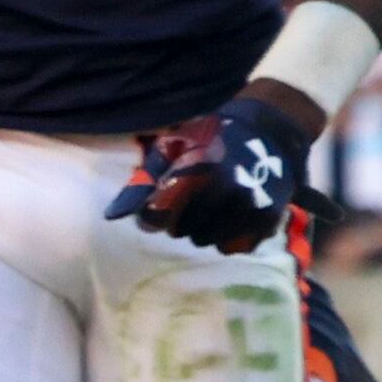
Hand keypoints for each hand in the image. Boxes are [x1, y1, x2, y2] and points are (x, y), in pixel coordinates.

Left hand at [107, 89, 308, 254]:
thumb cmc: (210, 141)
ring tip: (211, 209)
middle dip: (181, 221)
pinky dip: (229, 238)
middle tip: (192, 203)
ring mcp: (249, 205)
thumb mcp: (173, 149)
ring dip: (204, 231)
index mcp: (196, 168)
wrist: (267, 134)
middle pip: (182, 231)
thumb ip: (143, 181)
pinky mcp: (268, 219)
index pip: (159, 214)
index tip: (158, 209)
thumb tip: (114, 215)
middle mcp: (225, 188)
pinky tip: (231, 218)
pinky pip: (234, 246)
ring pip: (207, 241)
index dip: (155, 215)